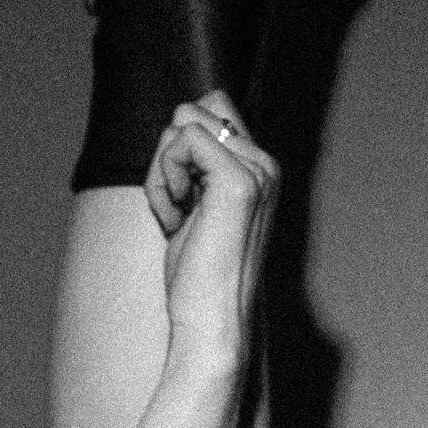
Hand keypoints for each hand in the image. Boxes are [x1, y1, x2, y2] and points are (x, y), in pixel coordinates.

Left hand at [144, 92, 280, 373]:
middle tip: (179, 209)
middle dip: (167, 159)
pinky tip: (177, 217)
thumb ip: (196, 158)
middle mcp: (265, 163)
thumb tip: (184, 111)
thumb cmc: (198, 274)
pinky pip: (181, 141)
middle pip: (191, 112)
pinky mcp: (237, 180)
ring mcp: (256, 170)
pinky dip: (163, 180)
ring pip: (181, 124)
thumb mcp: (195, 204)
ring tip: (180, 218)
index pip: (212, 106)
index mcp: (259, 168)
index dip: (179, 149)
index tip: (185, 199)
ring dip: (163, 173)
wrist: (212, 320)